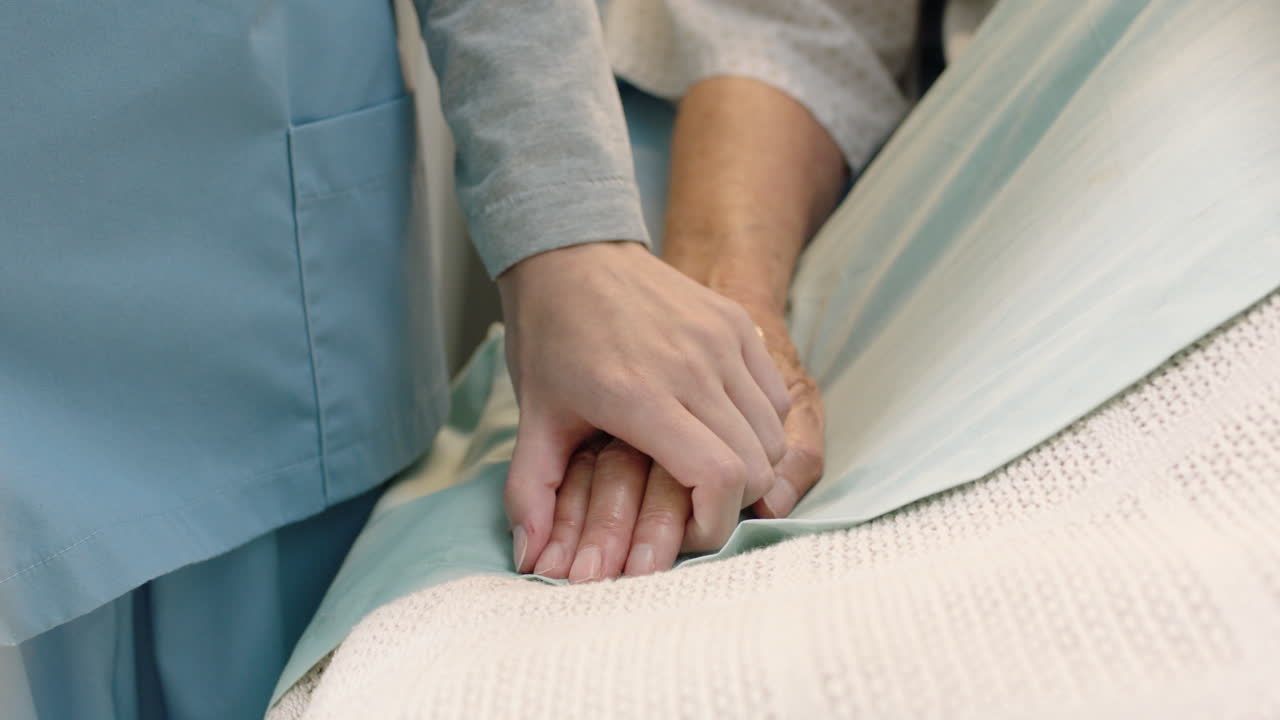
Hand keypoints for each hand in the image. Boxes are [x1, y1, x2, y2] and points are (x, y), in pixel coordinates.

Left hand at [530, 307, 823, 582]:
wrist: (570, 252)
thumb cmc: (550, 339)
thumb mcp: (533, 419)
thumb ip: (530, 493)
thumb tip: (530, 561)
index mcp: (639, 396)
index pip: (720, 477)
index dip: (715, 523)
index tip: (688, 533)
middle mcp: (692, 367)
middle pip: (756, 465)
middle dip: (732, 504)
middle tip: (696, 508)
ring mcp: (722, 341)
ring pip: (773, 434)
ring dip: (750, 466)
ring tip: (708, 471)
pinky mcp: (738, 323)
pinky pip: (775, 397)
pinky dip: (760, 427)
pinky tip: (721, 428)